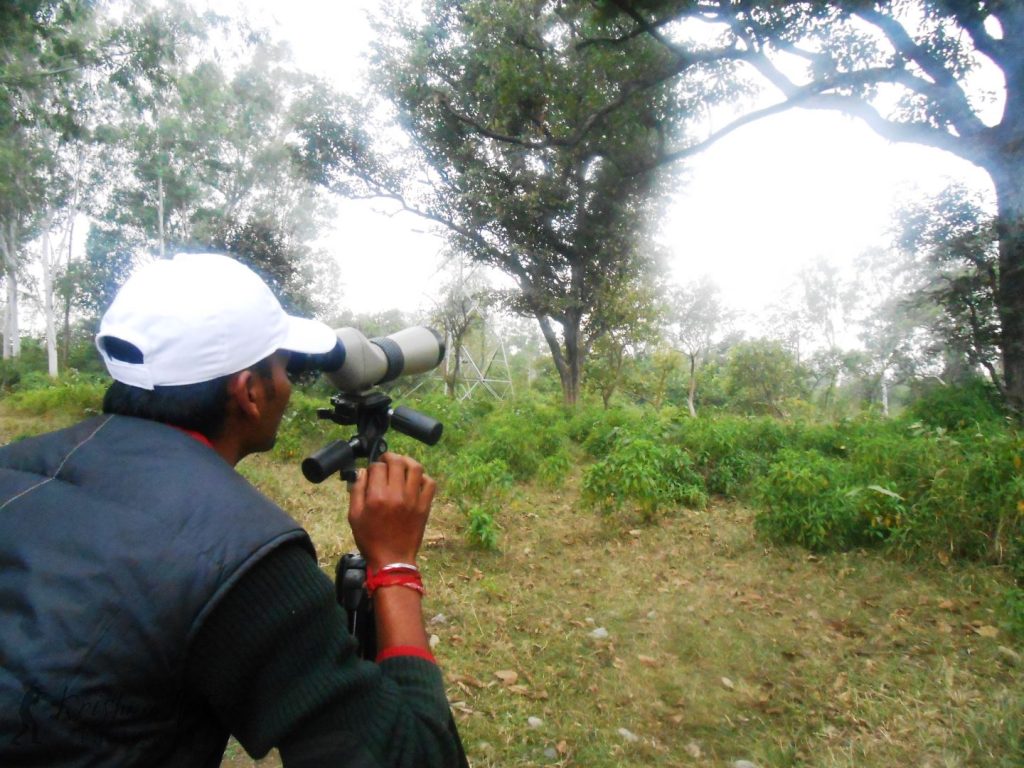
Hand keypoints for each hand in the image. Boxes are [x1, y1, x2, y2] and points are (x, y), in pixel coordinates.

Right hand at [347, 452, 435, 568]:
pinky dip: (423, 477)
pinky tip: (415, 480)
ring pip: (415, 468)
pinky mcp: (424, 506)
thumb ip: (357, 491)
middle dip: (390, 457)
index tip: (372, 471)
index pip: (377, 467)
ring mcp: (413, 500)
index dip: (373, 466)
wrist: (392, 560)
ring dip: (407, 461)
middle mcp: (396, 495)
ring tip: (401, 464)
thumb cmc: (370, 540)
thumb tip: (362, 472)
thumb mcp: (354, 516)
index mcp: (377, 497)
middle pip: (397, 462)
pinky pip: (429, 484)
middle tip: (386, 461)